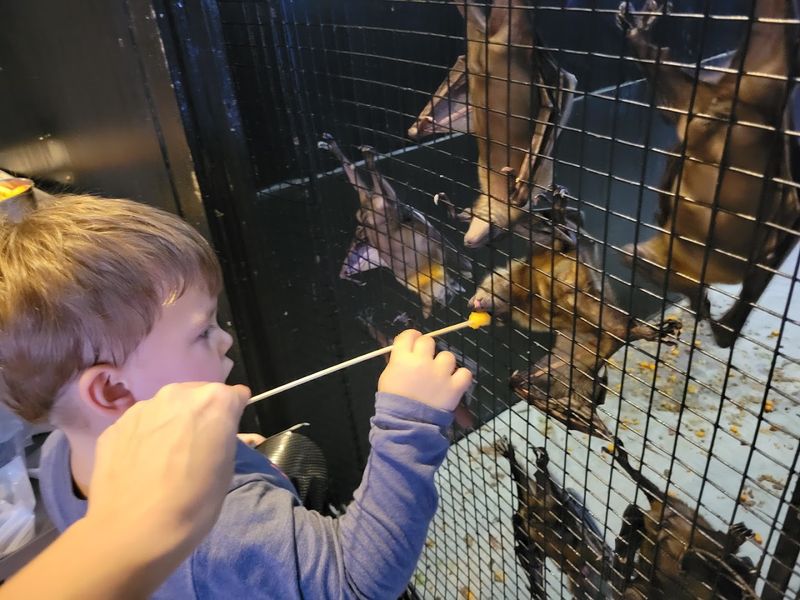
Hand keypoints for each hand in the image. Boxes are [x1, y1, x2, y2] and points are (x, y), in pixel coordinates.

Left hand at [87, 382, 249, 558]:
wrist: (133, 531)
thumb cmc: (193, 503)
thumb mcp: (226, 470)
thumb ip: (223, 437)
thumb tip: (216, 430)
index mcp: (214, 401)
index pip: (234, 396)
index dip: (233, 415)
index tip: (227, 435)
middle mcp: (177, 394)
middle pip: (197, 396)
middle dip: (200, 415)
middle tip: (197, 448)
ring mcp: (142, 408)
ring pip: (166, 409)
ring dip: (171, 424)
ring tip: (165, 459)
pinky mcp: (114, 426)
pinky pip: (140, 425)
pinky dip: (145, 438)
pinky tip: (141, 466)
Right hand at [378, 330, 472, 410]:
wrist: (407, 423)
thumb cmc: (393, 401)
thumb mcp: (388, 377)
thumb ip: (398, 361)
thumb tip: (408, 353)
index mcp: (402, 358)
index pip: (409, 335)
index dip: (412, 338)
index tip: (414, 345)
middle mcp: (422, 361)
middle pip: (428, 341)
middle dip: (427, 350)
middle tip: (426, 362)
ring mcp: (440, 373)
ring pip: (448, 356)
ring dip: (444, 364)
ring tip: (440, 377)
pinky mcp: (455, 386)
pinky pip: (465, 373)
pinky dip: (461, 377)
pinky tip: (454, 383)